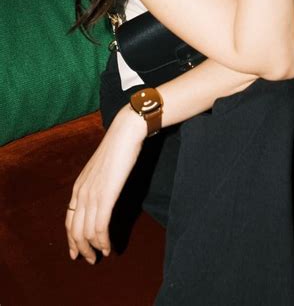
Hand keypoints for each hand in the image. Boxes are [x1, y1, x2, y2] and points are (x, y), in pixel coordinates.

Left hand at [65, 105, 145, 263]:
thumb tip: (102, 198)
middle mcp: (81, 193)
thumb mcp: (101, 170)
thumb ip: (98, 185)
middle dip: (82, 249)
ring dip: (93, 248)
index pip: (69, 221)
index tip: (77, 252)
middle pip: (75, 231)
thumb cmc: (117, 149)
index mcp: (78, 187)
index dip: (72, 239)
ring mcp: (92, 195)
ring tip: (102, 255)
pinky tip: (109, 247)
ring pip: (86, 232)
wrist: (125, 134)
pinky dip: (103, 241)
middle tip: (92, 260)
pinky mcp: (105, 196)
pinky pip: (100, 227)